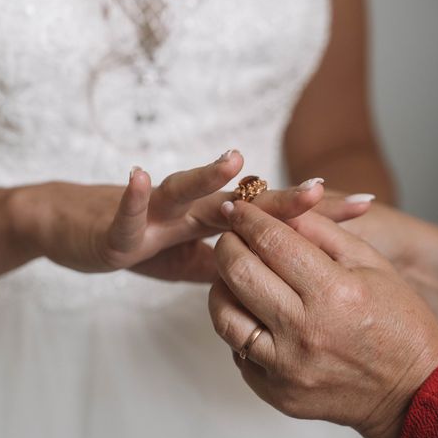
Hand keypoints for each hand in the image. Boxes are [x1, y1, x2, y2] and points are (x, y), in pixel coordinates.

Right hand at [131, 177, 345, 282]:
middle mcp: (188, 211)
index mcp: (209, 223)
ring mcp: (154, 213)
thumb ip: (222, 263)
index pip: (267, 218)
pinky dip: (132, 194)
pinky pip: (126, 210)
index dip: (311, 215)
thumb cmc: (134, 240)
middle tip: (323, 190)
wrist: (74, 227)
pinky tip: (139, 174)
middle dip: (281, 199)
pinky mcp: (117, 225)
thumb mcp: (185, 260)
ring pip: (183, 192)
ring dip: (206, 176)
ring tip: (233, 161)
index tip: (363, 206)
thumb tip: (261, 276)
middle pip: (238, 203)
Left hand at [209, 202, 437, 437]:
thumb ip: (320, 230)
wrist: (413, 391)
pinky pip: (237, 351)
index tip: (238, 207)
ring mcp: (287, 367)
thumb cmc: (397, 322)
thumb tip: (277, 208)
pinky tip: (254, 314)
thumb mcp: (370, 262)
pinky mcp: (276, 392)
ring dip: (222, 286)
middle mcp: (305, 331)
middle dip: (227, 244)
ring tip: (235, 275)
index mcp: (334, 292)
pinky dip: (240, 326)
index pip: (272, 241)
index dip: (248, 218)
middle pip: (238, 272)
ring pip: (224, 315)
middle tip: (231, 236)